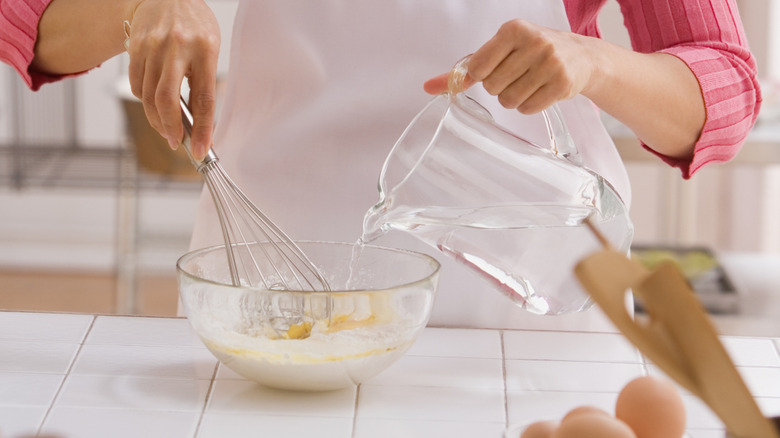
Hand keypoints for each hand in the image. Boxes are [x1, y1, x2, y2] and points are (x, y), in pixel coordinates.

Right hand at [126, 0, 219, 160]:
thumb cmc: (194, 25)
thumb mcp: (210, 48)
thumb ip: (203, 81)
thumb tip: (196, 119)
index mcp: (204, 49)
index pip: (203, 98)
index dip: (202, 129)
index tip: (201, 149)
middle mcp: (176, 47)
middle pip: (166, 100)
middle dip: (170, 128)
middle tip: (176, 142)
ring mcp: (152, 46)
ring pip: (148, 96)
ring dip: (157, 119)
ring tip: (166, 128)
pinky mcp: (135, 47)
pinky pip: (137, 84)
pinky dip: (145, 101)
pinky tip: (154, 103)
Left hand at [425, 19, 595, 114]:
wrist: (581, 56)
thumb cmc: (531, 52)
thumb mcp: (499, 51)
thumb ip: (463, 70)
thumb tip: (428, 87)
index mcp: (512, 29)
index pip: (477, 68)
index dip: (483, 75)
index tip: (497, 67)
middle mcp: (533, 42)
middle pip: (492, 87)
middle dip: (500, 88)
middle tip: (517, 76)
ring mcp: (550, 63)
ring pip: (509, 101)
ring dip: (514, 99)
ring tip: (529, 83)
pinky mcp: (562, 83)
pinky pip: (528, 109)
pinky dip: (529, 106)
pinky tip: (540, 91)